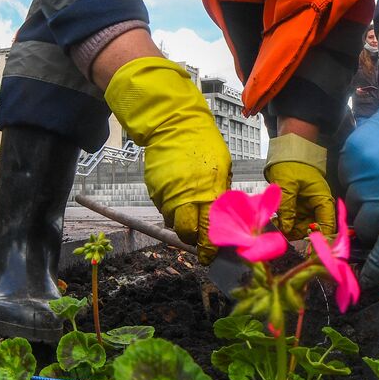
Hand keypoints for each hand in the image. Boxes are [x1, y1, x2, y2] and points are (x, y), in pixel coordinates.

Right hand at [104, 57, 231, 246]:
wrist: (174, 124)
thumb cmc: (205, 143)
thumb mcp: (223, 168)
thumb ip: (221, 193)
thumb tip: (225, 215)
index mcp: (208, 192)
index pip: (209, 230)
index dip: (210, 247)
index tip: (212, 255)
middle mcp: (186, 197)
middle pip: (186, 233)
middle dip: (193, 239)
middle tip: (200, 238)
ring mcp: (167, 194)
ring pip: (172, 222)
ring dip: (181, 224)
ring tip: (190, 214)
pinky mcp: (154, 189)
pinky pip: (162, 208)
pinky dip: (171, 209)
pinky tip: (179, 198)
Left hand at [265, 133, 335, 240]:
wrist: (287, 152)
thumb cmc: (291, 163)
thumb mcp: (287, 184)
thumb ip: (287, 207)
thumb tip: (287, 227)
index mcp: (321, 198)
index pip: (328, 222)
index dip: (323, 237)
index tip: (312, 248)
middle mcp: (316, 205)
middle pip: (314, 228)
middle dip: (301, 235)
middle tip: (286, 238)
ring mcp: (306, 207)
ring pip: (302, 227)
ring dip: (291, 231)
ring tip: (277, 229)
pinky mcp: (297, 207)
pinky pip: (293, 221)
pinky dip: (285, 225)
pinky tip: (276, 224)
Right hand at [340, 75, 378, 289]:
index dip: (376, 268)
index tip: (368, 281)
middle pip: (366, 229)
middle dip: (374, 231)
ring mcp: (363, 173)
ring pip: (352, 207)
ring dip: (364, 206)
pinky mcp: (350, 155)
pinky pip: (345, 182)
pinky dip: (356, 183)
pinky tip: (375, 169)